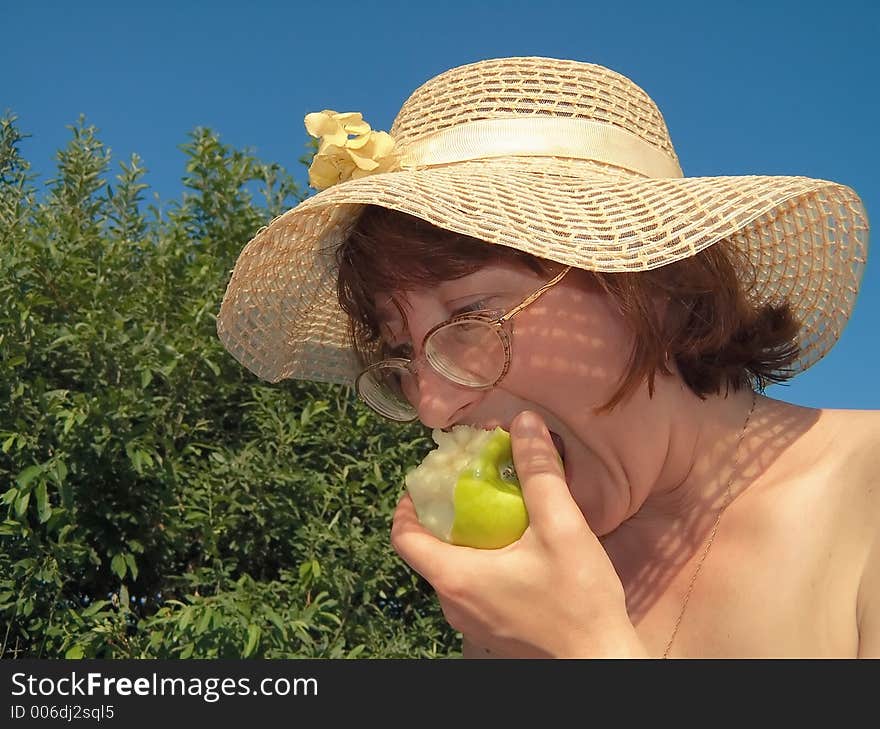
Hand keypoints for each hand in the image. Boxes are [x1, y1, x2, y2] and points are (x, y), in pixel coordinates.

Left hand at [391, 410, 646, 657]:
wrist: (602, 661)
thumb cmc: (578, 600)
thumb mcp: (561, 527)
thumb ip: (539, 473)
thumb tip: (524, 423)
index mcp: (454, 577)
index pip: (403, 537)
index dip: (407, 504)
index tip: (426, 480)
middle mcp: (452, 603)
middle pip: (427, 551)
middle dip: (441, 514)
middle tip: (465, 484)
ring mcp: (471, 621)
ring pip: (451, 569)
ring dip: (463, 538)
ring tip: (492, 510)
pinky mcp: (492, 630)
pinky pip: (471, 588)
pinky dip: (480, 561)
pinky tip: (514, 547)